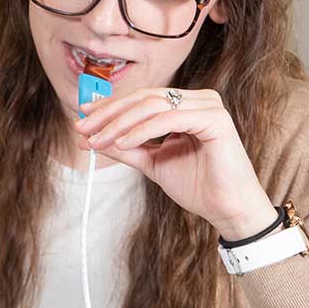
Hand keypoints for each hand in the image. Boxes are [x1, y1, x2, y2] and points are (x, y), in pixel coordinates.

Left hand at [73, 87, 274, 239]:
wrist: (227, 209)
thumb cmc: (197, 185)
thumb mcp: (151, 163)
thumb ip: (125, 148)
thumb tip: (89, 139)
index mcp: (186, 105)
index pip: (141, 99)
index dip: (109, 107)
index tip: (82, 119)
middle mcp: (199, 100)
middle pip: (144, 98)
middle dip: (109, 114)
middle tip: (83, 129)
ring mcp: (208, 106)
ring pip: (153, 105)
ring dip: (120, 123)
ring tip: (98, 141)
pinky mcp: (215, 119)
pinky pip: (169, 118)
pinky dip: (142, 130)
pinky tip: (122, 142)